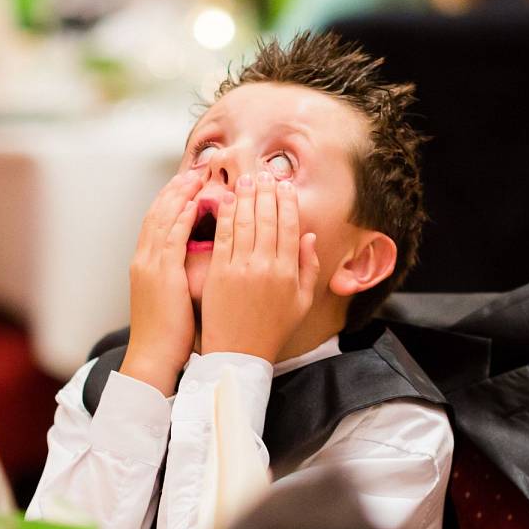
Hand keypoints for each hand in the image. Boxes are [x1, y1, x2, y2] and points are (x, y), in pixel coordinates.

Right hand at [119, 171, 200, 395]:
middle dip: (175, 189)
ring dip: (180, 195)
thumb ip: (180, 275)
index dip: (172, 200)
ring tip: (197, 177)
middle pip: (158, 213)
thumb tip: (196, 263)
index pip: (158, 222)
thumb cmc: (169, 336)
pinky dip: (181, 218)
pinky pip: (171, 239)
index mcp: (146, 265)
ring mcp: (150, 266)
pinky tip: (195, 203)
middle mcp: (144, 260)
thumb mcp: (172, 298)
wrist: (153, 357)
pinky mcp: (161, 276)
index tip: (189, 184)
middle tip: (194, 169)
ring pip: (163, 220)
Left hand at [199, 173, 319, 361]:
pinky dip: (224, 214)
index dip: (287, 202)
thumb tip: (309, 237)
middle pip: (268, 218)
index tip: (284, 186)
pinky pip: (222, 236)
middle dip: (266, 191)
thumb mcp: (301, 302)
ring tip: (246, 180)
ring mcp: (241, 268)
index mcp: (289, 272)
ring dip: (246, 196)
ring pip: (245, 221)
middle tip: (264, 174)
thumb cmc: (271, 329)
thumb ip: (308, 268)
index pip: (290, 226)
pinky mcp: (219, 272)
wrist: (239, 354)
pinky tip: (225, 199)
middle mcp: (267, 266)